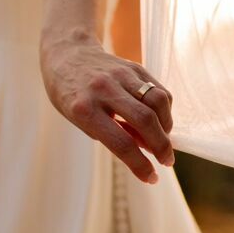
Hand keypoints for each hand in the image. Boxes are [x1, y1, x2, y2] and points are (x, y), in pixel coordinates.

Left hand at [41, 33, 174, 183]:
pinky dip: (165, 109)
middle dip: (161, 147)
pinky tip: (160, 120)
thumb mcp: (81, 121)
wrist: (66, 55)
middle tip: (167, 161)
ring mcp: (120, 75)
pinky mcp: (133, 66)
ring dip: (167, 126)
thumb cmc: (71, 95)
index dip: (140, 165)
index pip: (120, 143)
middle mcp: (104, 90)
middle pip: (145, 120)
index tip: (151, 178)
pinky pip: (158, 89)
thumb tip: (147, 149)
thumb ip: (112, 134)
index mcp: (84, 109)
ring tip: (164, 140)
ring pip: (157, 101)